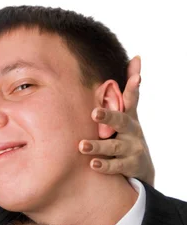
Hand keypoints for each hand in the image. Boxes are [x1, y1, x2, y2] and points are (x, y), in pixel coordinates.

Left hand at [79, 56, 154, 184]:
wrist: (141, 167)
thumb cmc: (127, 135)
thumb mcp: (129, 113)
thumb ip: (129, 90)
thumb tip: (136, 57)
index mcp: (129, 116)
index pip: (132, 99)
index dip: (134, 87)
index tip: (136, 77)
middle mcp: (132, 131)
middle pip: (122, 121)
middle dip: (109, 116)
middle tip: (94, 112)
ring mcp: (132, 149)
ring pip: (114, 147)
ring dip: (98, 146)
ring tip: (82, 146)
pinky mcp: (131, 166)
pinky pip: (116, 167)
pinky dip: (104, 166)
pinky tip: (93, 164)